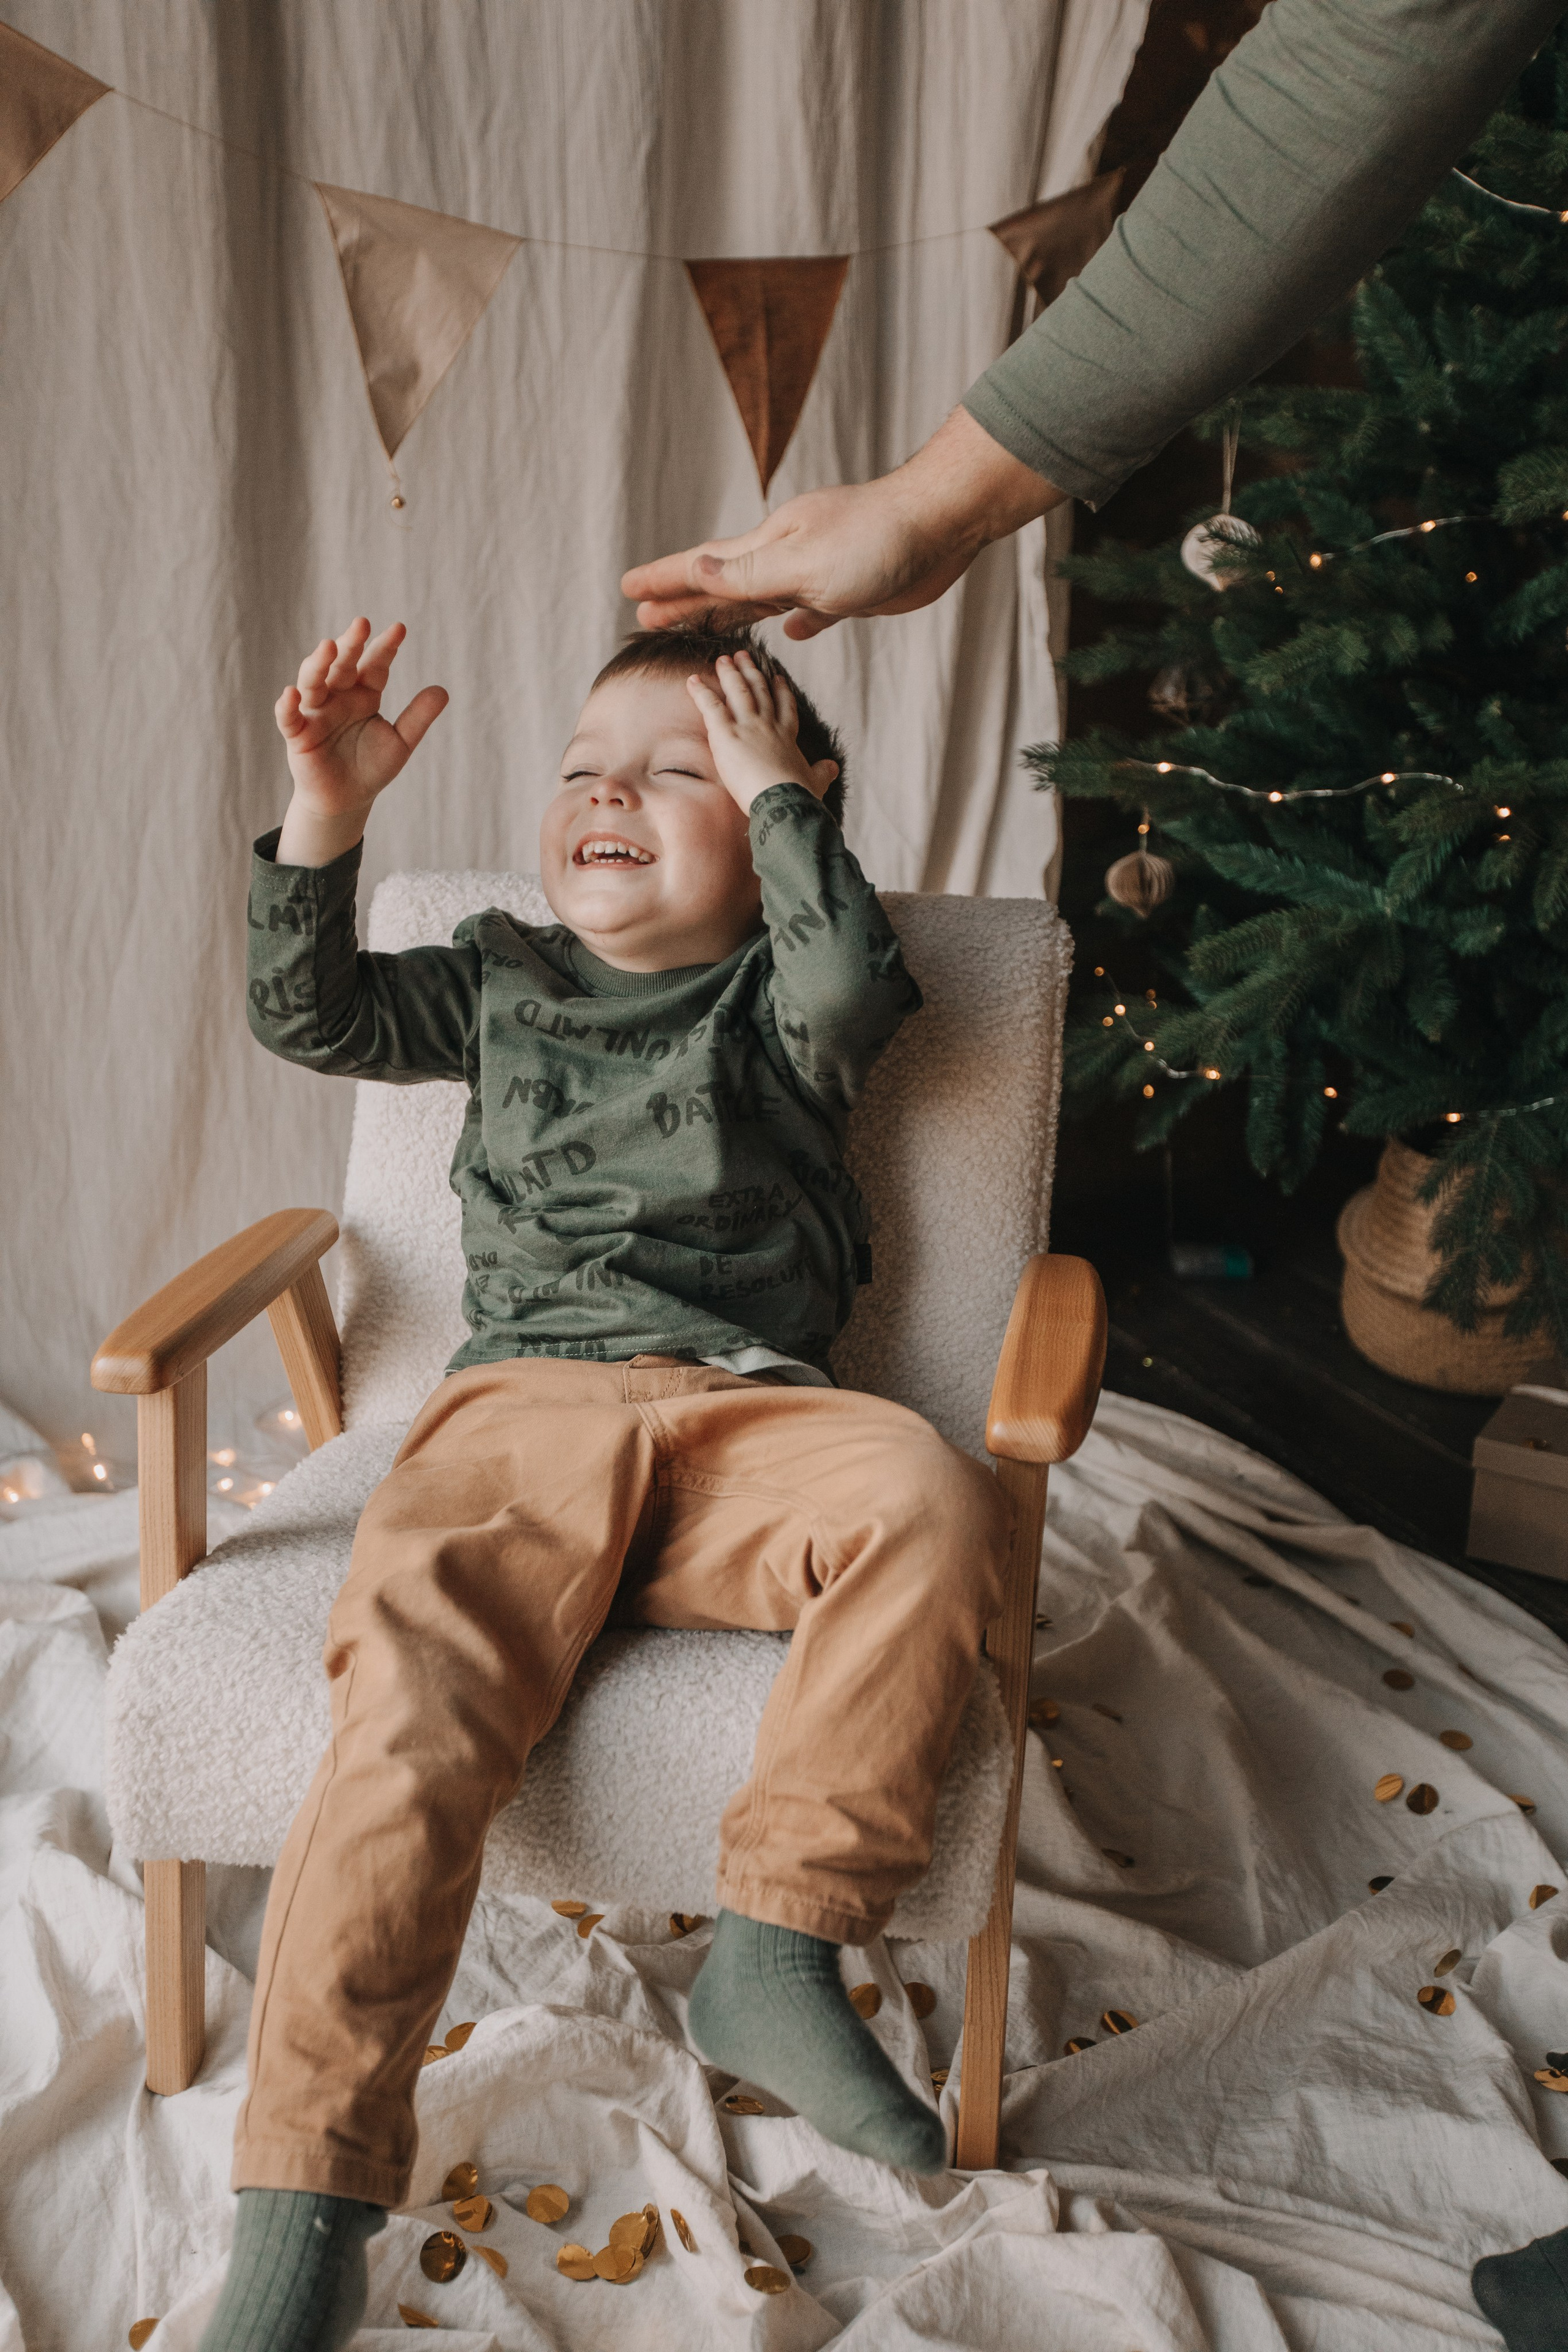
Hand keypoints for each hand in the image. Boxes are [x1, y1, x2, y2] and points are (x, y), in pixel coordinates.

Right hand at [274, 618, 447, 865]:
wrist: (347, 800)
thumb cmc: (371, 767)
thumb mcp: (400, 742)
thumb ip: (417, 717)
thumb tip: (443, 690)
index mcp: (363, 693)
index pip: (375, 665)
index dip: (386, 647)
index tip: (400, 629)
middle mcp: (337, 696)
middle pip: (342, 664)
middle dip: (351, 644)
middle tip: (362, 623)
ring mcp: (315, 712)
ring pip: (313, 681)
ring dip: (319, 664)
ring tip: (329, 646)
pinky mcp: (297, 734)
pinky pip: (289, 717)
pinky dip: (287, 705)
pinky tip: (292, 693)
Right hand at [623, 407, 1063, 641]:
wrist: (941, 524)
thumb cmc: (875, 540)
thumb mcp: (804, 564)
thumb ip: (749, 573)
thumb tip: (697, 567)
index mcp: (769, 546)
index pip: (704, 566)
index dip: (665, 580)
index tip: (628, 590)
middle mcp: (787, 556)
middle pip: (724, 583)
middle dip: (684, 600)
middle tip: (645, 615)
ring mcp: (819, 571)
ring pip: (761, 598)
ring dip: (729, 612)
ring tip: (701, 625)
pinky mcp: (852, 589)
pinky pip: (812, 608)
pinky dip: (795, 622)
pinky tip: (792, 633)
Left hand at [686, 651, 837, 813]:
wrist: (783, 801)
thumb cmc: (799, 796)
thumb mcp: (816, 782)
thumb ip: (822, 772)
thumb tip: (833, 767)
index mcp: (787, 736)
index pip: (785, 707)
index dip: (780, 690)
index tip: (776, 677)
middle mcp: (768, 725)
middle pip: (759, 691)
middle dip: (750, 672)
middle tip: (742, 656)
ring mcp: (748, 726)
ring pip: (737, 692)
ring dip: (729, 673)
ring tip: (722, 659)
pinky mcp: (727, 734)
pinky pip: (711, 707)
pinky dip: (701, 692)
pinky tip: (692, 680)